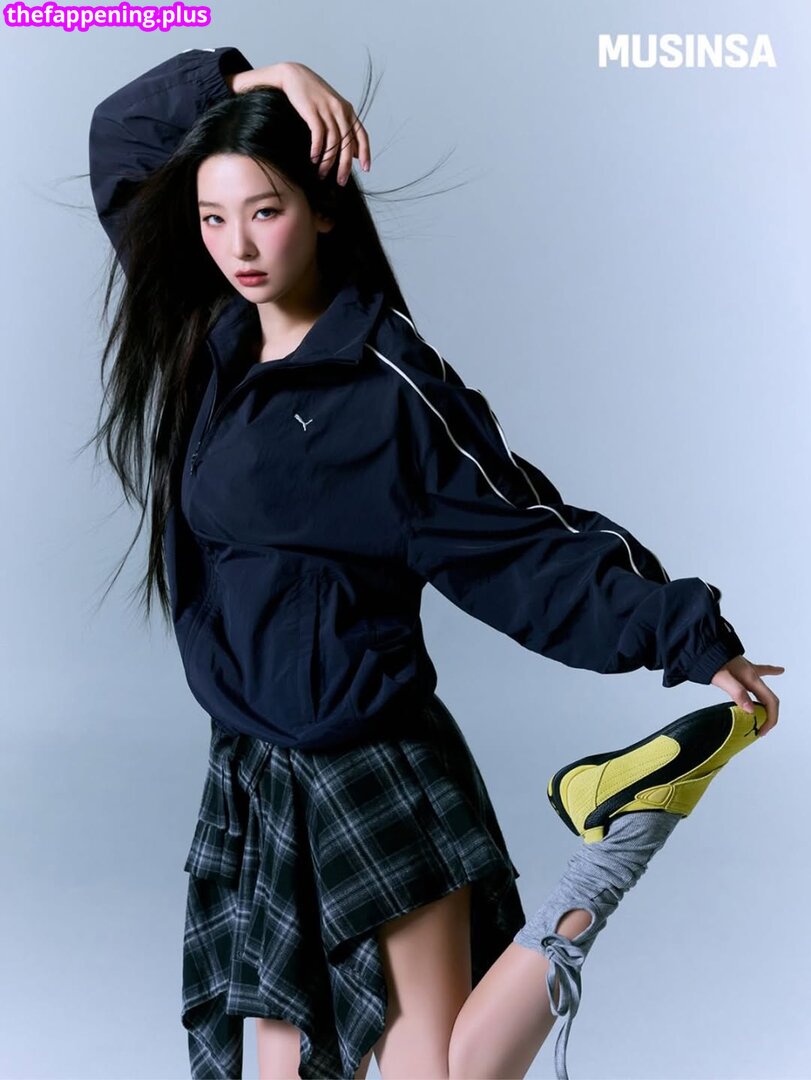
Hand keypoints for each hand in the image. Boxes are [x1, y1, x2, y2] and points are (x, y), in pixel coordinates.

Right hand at [233, 62, 370, 184]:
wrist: (293, 75)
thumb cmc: (312, 96)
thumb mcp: (332, 109)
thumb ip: (344, 128)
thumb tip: (354, 153)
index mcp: (348, 110)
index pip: (362, 135)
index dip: (365, 152)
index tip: (366, 169)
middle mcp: (340, 110)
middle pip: (347, 143)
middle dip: (345, 165)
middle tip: (341, 181)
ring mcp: (326, 109)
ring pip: (333, 142)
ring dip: (327, 161)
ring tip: (321, 174)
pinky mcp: (312, 110)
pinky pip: (318, 135)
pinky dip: (317, 149)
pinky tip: (314, 159)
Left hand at [710, 656, 783, 735]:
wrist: (705, 645)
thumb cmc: (712, 661)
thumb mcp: (723, 678)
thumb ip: (738, 693)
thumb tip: (751, 710)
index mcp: (751, 678)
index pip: (770, 702)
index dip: (770, 719)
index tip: (761, 731)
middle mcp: (753, 675)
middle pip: (770, 699)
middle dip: (769, 716)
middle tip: (761, 729)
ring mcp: (749, 671)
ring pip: (765, 690)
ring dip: (767, 704)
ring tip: (766, 716)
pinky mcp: (743, 668)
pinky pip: (761, 672)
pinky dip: (771, 673)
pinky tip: (779, 671)